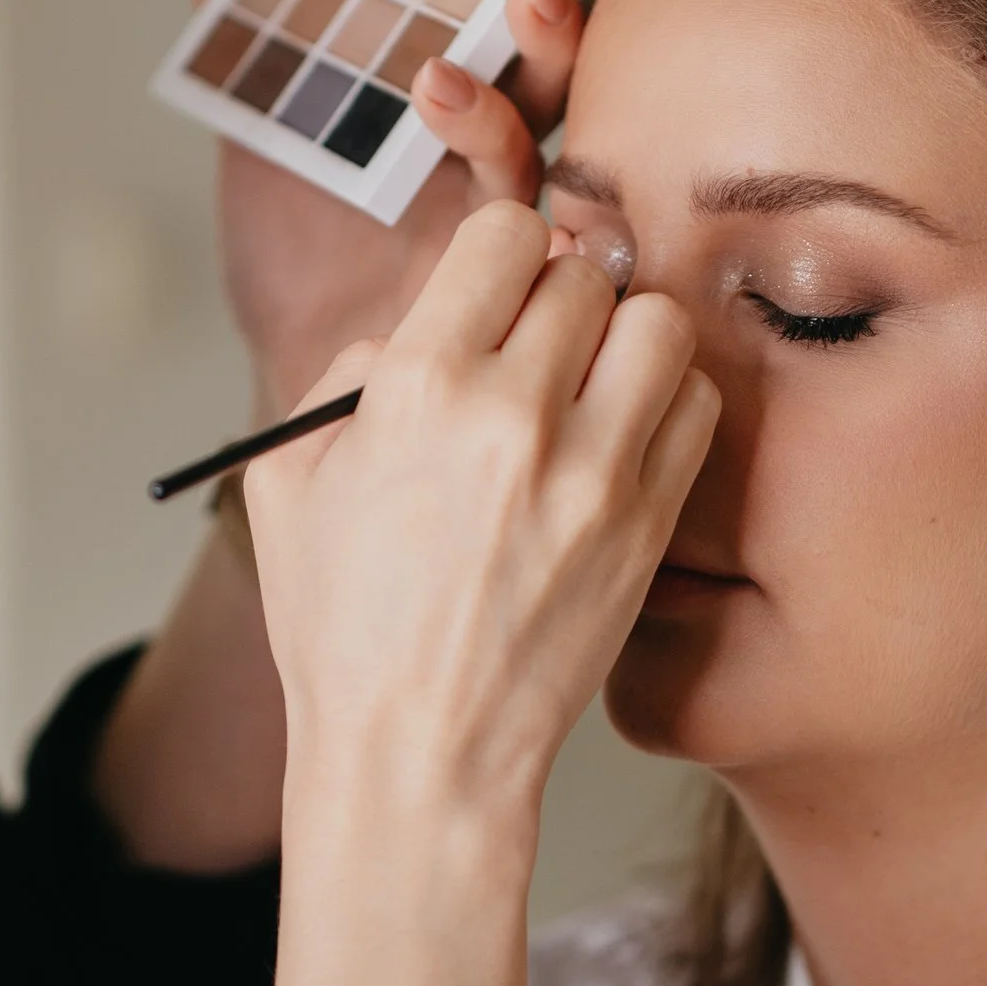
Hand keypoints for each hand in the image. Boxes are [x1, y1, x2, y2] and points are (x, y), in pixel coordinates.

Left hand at [206, 0, 585, 413]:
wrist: (299, 376)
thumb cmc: (292, 266)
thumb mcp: (257, 128)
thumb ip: (250, 20)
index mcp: (439, 60)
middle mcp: (491, 110)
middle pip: (542, 20)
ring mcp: (510, 180)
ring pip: (553, 102)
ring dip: (524, 71)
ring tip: (449, 73)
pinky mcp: (517, 255)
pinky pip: (535, 203)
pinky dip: (502, 170)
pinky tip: (467, 153)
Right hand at [241, 202, 715, 840]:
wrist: (420, 751)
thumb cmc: (346, 630)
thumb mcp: (291, 482)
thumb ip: (351, 377)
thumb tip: (422, 328)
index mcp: (420, 389)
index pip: (507, 234)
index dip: (502, 252)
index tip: (498, 284)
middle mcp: (514, 416)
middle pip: (585, 273)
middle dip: (557, 296)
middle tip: (537, 346)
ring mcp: (593, 473)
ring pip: (657, 324)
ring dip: (624, 339)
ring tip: (590, 384)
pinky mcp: (647, 525)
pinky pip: (696, 406)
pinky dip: (667, 404)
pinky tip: (622, 438)